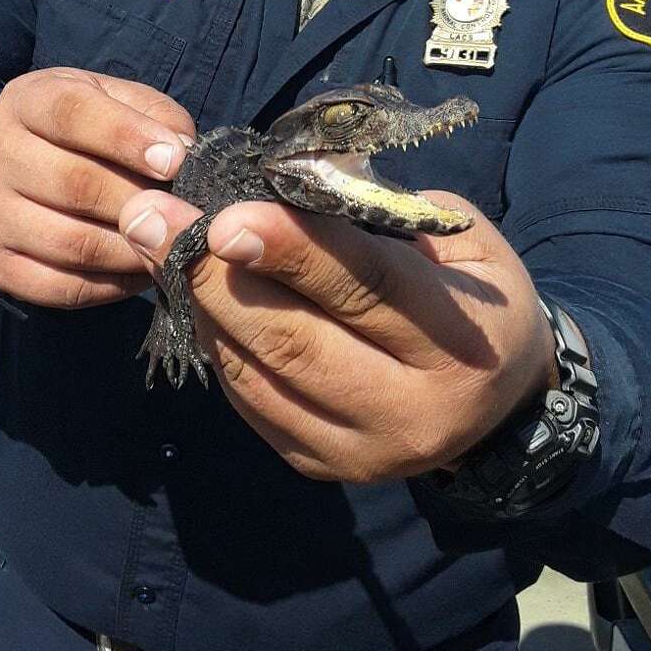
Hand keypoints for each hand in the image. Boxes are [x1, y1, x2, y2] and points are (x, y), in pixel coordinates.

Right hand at [0, 68, 193, 307]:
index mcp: (27, 100)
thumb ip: (157, 117)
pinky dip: (112, 286)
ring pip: (72, 243)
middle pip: (75, 184)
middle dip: (140, 201)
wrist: (28, 169)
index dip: (127, 137)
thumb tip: (183, 155)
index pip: (73, 113)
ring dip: (133, 249)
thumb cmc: (91, 130)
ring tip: (170, 243)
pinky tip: (141, 270)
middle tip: (183, 212)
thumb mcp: (121, 103)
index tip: (175, 161)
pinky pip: (62, 288)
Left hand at [118, 189, 556, 481]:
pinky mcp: (319, 466)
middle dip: (213, 275)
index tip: (222, 215)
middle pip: (294, 341)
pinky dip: (214, 341)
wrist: (501, 407)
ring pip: (257, 375)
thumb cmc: (474, 297)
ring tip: (153, 241)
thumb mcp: (458, 242)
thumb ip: (379, 219)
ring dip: (197, 304)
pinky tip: (190, 292)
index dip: (291, 250)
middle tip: (150, 216)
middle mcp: (411, 409)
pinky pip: (248, 400)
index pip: (365, 286)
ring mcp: (361, 450)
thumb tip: (280, 185)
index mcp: (458, 340)